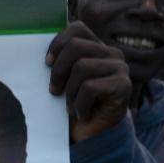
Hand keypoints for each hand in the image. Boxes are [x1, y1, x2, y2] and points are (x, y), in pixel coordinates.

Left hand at [47, 21, 131, 141]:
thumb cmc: (74, 104)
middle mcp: (111, 53)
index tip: (47, 63)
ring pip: (82, 67)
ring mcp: (120, 68)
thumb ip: (59, 60)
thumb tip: (40, 48)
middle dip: (59, 71)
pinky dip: (80, 105)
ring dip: (70, 92)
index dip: (58, 43)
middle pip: (76, 46)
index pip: (77, 28)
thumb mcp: (64, 79)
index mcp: (96, 47)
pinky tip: (83, 114)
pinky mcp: (123, 85)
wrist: (92, 135)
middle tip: (54, 92)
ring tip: (72, 106)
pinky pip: (90, 87)